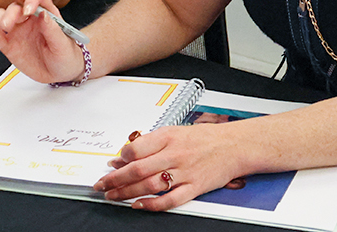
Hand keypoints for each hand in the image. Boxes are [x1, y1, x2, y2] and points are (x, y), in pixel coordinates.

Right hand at [0, 0, 85, 83]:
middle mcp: (29, 18)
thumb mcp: (63, 44)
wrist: (60, 72)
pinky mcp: (8, 43)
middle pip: (15, 6)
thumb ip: (52, 30)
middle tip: (7, 27)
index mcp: (46, 12)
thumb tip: (43, 14)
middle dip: (8, 15)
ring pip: (0, 17)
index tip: (28, 11)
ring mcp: (17, 29)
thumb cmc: (65, 55)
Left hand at [94, 122, 248, 210]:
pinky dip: (153, 204)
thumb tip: (127, 154)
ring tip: (113, 196)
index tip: (112, 164)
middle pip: (138, 169)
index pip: (136, 148)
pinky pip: (170, 199)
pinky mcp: (195, 187)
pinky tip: (139, 205)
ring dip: (127, 192)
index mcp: (169, 136)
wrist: (235, 145)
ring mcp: (185, 172)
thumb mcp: (176, 131)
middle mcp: (175, 154)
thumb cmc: (205, 138)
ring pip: (150, 185)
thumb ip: (152, 142)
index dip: (120, 158)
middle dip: (115, 179)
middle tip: (101, 185)